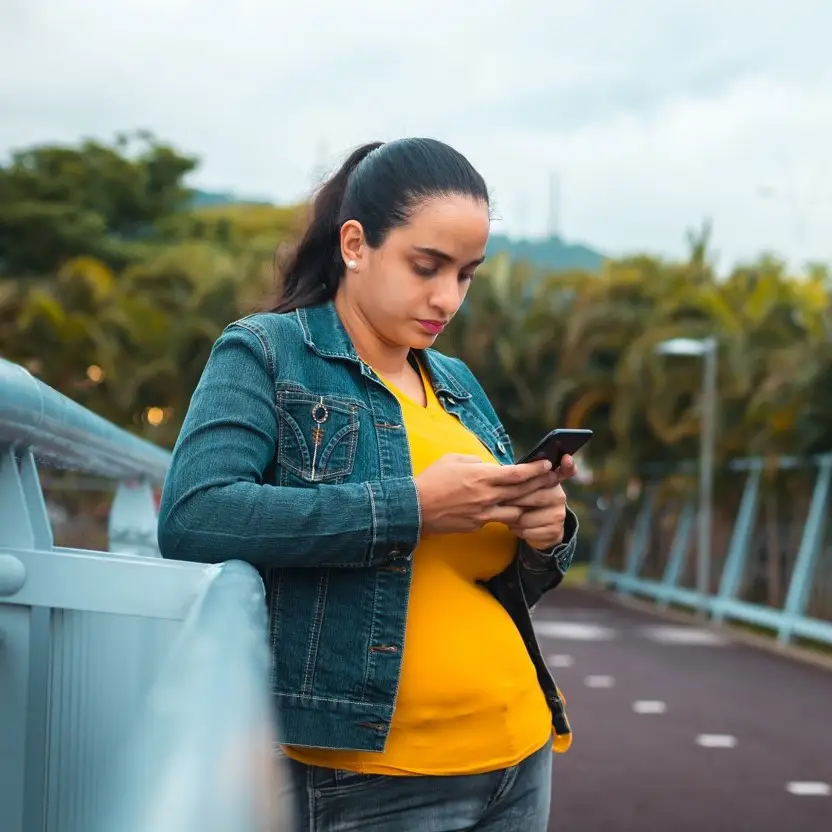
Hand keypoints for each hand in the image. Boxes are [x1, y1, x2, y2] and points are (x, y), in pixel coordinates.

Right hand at [415, 454, 558, 534]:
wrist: (415, 508)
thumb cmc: (432, 480)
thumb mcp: (453, 460)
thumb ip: (476, 462)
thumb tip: (489, 466)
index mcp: (482, 476)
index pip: (517, 474)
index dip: (535, 470)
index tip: (546, 465)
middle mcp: (487, 496)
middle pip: (522, 492)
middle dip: (540, 485)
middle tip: (553, 480)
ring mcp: (483, 513)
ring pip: (516, 512)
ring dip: (525, 505)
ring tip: (533, 499)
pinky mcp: (477, 525)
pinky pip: (498, 520)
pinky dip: (506, 515)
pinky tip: (509, 511)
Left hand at [506, 454, 577, 549]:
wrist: (535, 530)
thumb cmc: (523, 502)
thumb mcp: (521, 487)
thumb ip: (521, 477)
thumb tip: (508, 468)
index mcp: (552, 480)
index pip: (565, 471)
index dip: (567, 465)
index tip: (566, 458)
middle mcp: (559, 496)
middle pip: (535, 496)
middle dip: (514, 501)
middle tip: (500, 502)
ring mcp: (559, 514)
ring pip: (529, 516)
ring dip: (513, 518)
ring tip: (506, 515)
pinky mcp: (555, 530)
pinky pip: (530, 531)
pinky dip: (518, 530)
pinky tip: (515, 527)